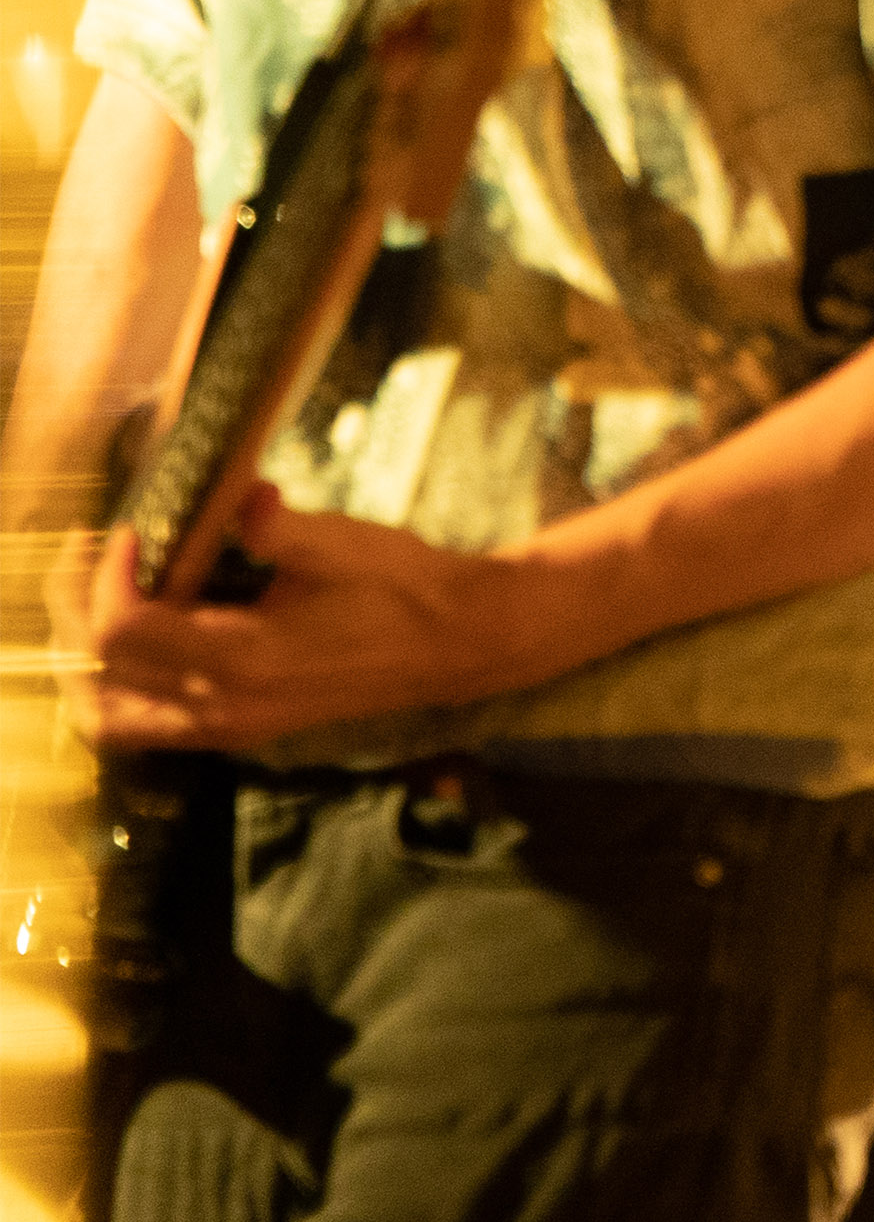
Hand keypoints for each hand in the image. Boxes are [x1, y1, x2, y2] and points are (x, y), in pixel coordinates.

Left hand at [76, 486, 542, 752]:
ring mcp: (227, 726)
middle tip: (90, 557)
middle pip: (98, 681)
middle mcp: (225, 707)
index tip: (129, 530)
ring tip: (97, 598)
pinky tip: (140, 628)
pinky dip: (116, 681)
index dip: (107, 577)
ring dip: (84, 661)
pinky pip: (142, 722)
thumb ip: (276, 525)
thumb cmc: (401, 587)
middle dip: (74, 615)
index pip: (124, 633)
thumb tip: (239, 495)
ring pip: (108, 717)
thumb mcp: (342, 542)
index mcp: (248, 660)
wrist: (452, 641)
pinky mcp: (234, 726)